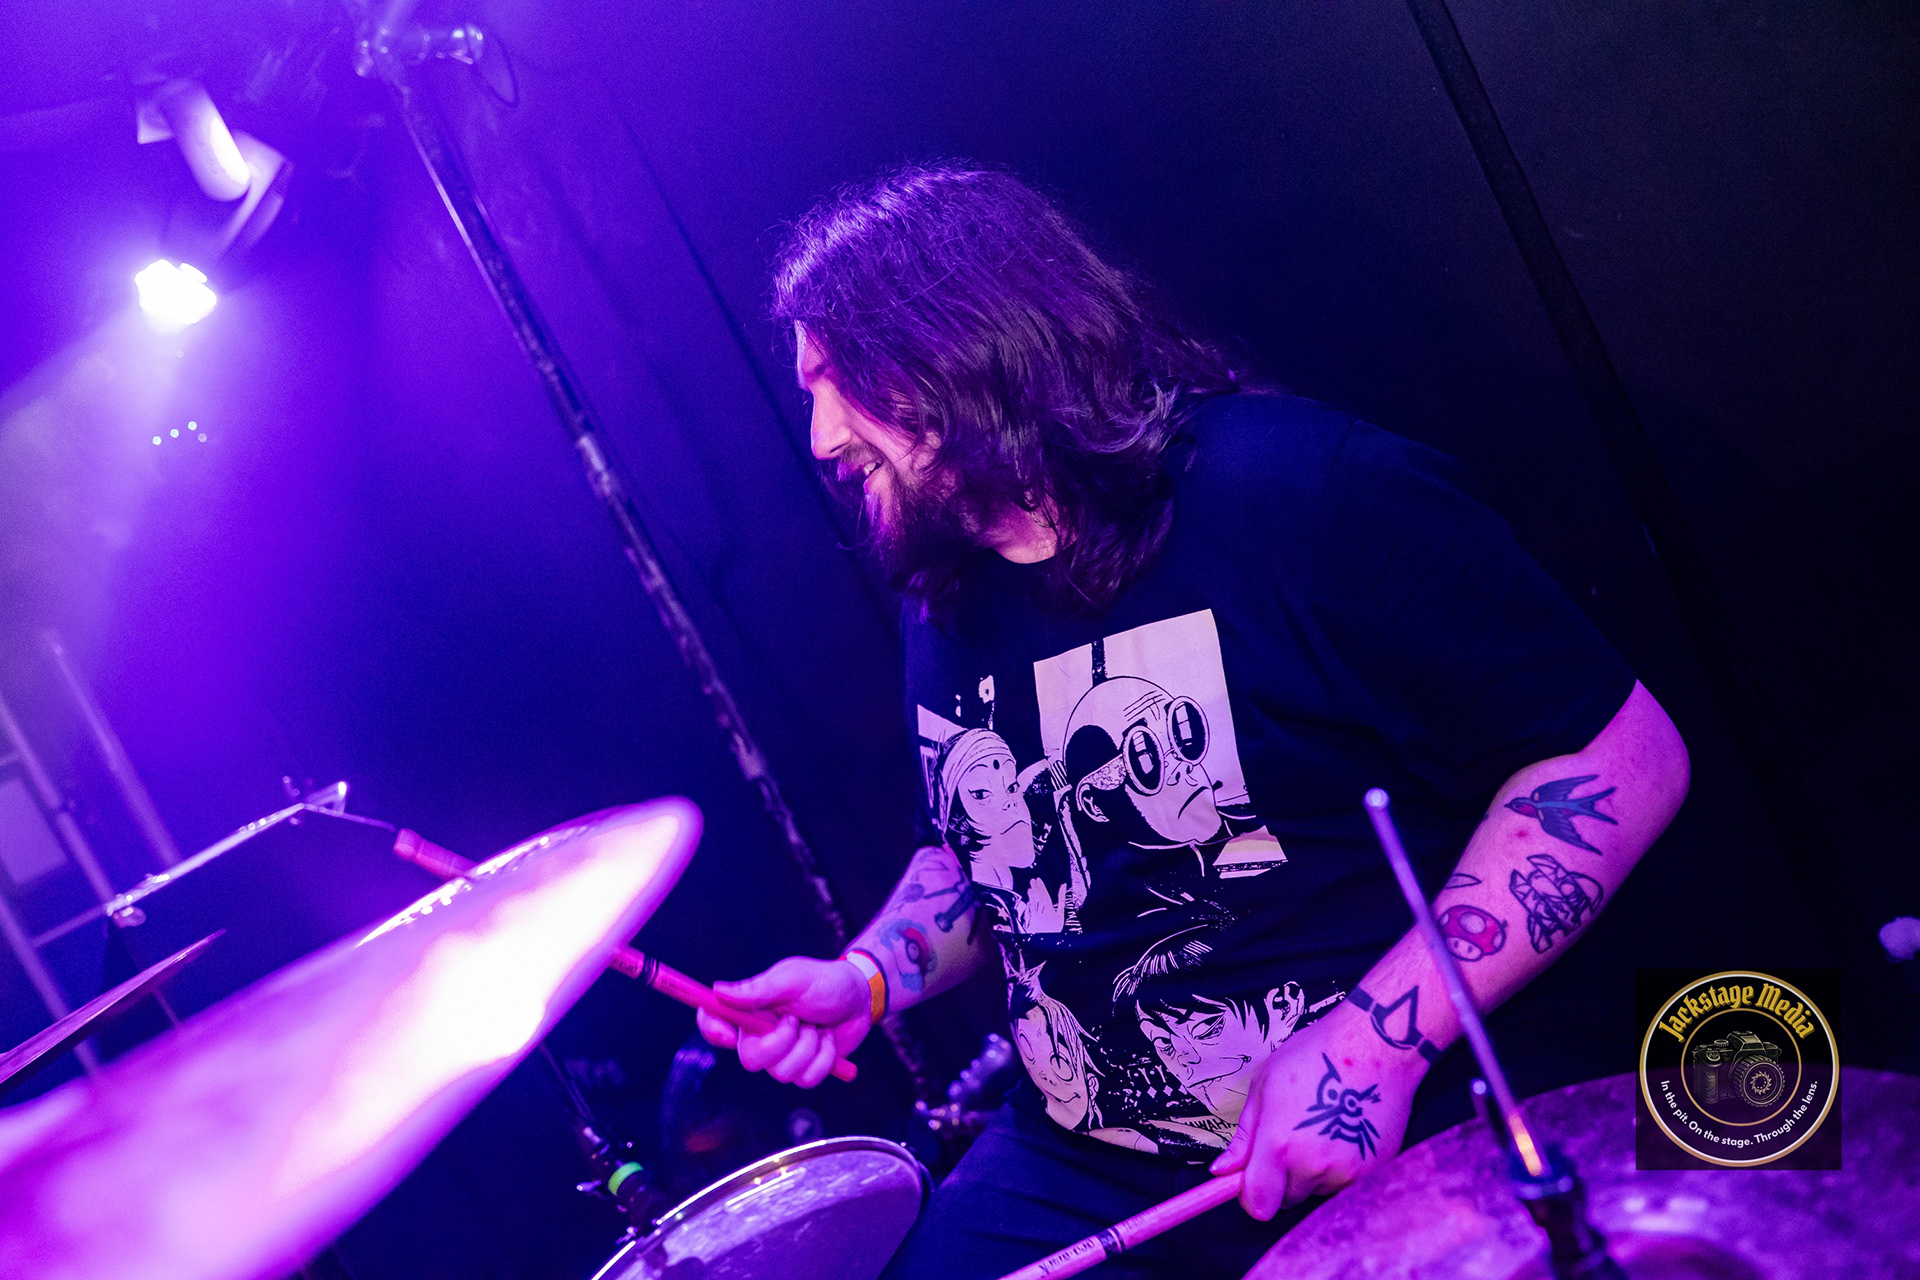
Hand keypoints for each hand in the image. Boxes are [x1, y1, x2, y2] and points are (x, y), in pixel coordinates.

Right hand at [695, 956, 872, 1088]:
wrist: (861, 997)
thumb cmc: (825, 981)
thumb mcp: (793, 978)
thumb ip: (758, 988)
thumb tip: (718, 991)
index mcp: (752, 1010)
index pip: (715, 1022)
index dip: (711, 1029)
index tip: (727, 1033)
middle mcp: (761, 1034)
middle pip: (749, 1059)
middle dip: (778, 1045)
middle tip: (796, 1021)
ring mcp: (783, 1054)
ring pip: (782, 1073)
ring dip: (808, 1047)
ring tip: (817, 1026)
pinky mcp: (804, 1068)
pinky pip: (806, 1079)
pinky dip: (824, 1058)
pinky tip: (828, 1039)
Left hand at [1209, 1008, 1419, 1218]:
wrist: (1375, 1045)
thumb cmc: (1314, 1056)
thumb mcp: (1264, 1086)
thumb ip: (1244, 1136)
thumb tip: (1222, 1170)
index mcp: (1279, 1144)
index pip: (1257, 1204)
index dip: (1251, 1195)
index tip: (1253, 1178)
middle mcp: (1313, 1165)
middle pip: (1286, 1200)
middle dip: (1282, 1179)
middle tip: (1292, 1139)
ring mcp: (1347, 1172)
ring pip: (1316, 1192)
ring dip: (1312, 1175)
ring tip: (1321, 1131)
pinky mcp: (1373, 1172)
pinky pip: (1344, 1187)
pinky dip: (1339, 1171)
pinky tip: (1342, 1136)